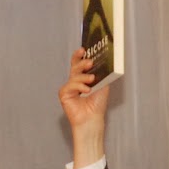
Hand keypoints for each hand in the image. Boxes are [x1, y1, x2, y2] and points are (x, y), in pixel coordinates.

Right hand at [59, 49, 109, 167]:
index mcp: (82, 78)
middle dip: (82, 62)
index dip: (79, 55)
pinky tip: (86, 90)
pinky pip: (70, 85)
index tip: (84, 49)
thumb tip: (105, 61)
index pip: (79, 63)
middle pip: (75, 66)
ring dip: (83, 76)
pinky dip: (79, 86)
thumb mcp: (103, 85)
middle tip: (90, 62)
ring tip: (92, 80)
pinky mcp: (64, 94)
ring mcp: (68, 87)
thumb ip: (101, 73)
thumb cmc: (97, 104)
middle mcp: (74, 81)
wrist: (93, 119)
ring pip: (74, 75)